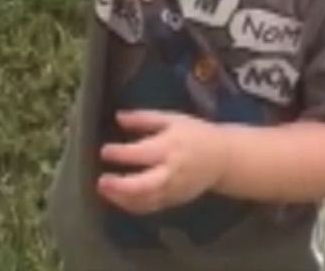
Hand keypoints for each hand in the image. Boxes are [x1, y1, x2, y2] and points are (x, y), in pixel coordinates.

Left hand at [97, 110, 230, 214]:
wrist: (223, 158)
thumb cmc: (195, 134)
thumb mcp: (172, 119)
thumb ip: (144, 119)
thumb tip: (118, 117)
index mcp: (170, 147)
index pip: (141, 153)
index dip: (121, 153)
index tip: (105, 151)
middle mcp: (171, 172)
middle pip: (144, 184)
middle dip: (120, 186)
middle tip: (101, 181)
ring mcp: (173, 189)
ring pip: (145, 200)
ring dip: (122, 199)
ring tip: (105, 191)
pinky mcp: (174, 201)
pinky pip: (150, 207)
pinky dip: (133, 206)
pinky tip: (119, 199)